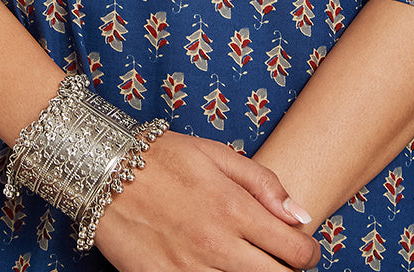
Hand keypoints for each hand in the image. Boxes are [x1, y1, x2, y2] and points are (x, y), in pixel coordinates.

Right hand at [94, 131, 320, 270]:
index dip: (309, 254)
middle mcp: (218, 245)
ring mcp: (191, 270)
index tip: (304, 250)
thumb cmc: (163, 158)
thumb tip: (300, 216)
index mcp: (234, 209)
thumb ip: (263, 183)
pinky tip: (219, 271)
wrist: (104, 172)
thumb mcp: (217, 154)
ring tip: (250, 264)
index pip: (295, 251)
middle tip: (282, 263)